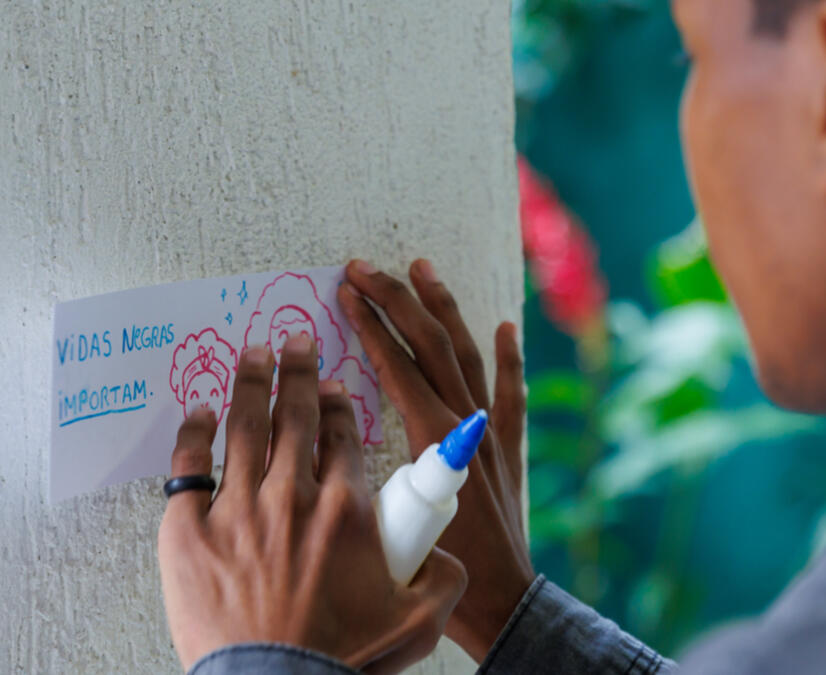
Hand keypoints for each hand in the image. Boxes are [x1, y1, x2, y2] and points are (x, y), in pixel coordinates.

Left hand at [158, 335, 466, 673]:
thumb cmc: (342, 659)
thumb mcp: (416, 622)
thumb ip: (443, 578)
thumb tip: (448, 553)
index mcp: (345, 509)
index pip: (341, 434)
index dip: (339, 404)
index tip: (334, 388)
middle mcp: (293, 496)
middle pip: (296, 415)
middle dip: (298, 371)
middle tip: (294, 341)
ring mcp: (239, 510)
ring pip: (245, 426)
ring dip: (251, 383)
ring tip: (252, 352)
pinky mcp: (191, 532)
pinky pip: (189, 467)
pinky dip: (194, 433)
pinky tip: (200, 411)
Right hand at [337, 260, 535, 662]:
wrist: (502, 597)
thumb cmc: (441, 569)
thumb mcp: (393, 519)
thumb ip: (367, 476)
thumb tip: (338, 434)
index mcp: (434, 438)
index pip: (399, 365)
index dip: (371, 325)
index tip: (347, 293)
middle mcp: (466, 423)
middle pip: (431, 345)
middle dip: (397, 300)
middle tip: (367, 268)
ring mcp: (490, 429)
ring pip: (467, 354)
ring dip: (444, 308)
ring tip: (424, 270)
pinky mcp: (507, 444)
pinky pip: (511, 391)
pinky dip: (509, 356)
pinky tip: (505, 327)